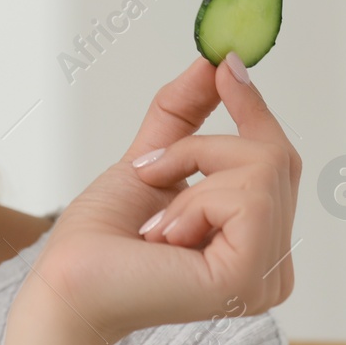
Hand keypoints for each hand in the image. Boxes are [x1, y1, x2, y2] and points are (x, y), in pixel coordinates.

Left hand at [25, 54, 300, 344]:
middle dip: (201, 147)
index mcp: (258, 244)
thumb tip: (214, 62)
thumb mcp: (149, 159)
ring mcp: (269, 278)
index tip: (226, 62)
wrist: (65, 283)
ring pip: (264, 168)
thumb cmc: (99, 238)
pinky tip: (163, 240)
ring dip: (190, 176)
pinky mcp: (250, 279)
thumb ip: (184, 114)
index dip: (255, 109)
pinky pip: (248, 197)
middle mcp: (275, 267)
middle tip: (150, 171)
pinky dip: (193, 201)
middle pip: (276, 156)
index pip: (280, 162)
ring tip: (154, 223)